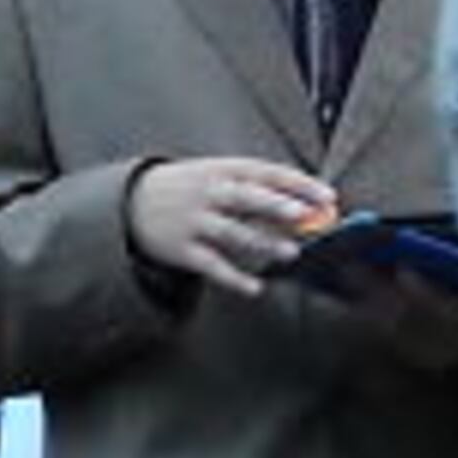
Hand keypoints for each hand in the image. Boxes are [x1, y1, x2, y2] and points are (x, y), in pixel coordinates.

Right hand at [123, 156, 338, 298]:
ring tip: (290, 253)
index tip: (326, 195)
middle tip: (305, 215)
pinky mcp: (181, 249)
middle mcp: (206, 193)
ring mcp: (192, 222)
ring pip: (232, 233)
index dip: (297, 183)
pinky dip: (233, 278)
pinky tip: (254, 288)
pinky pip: (211, 265)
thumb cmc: (187, 188)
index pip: (264, 172)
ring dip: (262, 243)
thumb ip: (255, 188)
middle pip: (246, 197)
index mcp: (220, 169)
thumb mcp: (215, 174)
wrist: (131, 202)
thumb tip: (304, 207)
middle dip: (276, 205)